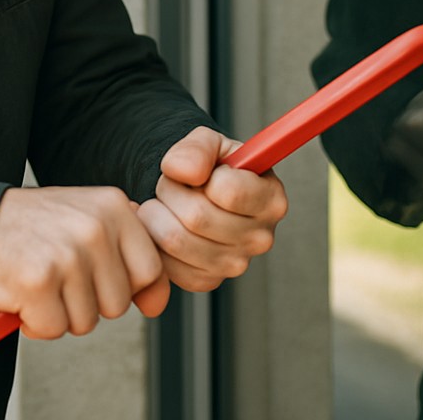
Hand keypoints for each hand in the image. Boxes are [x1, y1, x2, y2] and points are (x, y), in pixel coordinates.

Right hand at [0, 185, 169, 339]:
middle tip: (58, 273)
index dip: (124, 285)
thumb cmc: (35, 228)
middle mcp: (94, 226)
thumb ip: (129, 249)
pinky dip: (35, 322)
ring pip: (87, 320)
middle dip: (88, 300)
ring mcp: (67, 254)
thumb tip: (158, 302)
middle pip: (118, 303)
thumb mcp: (88, 219)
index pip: (150, 270)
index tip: (95, 274)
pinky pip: (54, 329)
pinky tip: (23, 294)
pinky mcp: (38, 281)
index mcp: (114, 205)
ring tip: (41, 279)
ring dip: (60, 312)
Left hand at [136, 127, 287, 292]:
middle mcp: (260, 237)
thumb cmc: (209, 167)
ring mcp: (235, 264)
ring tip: (166, 202)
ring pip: (175, 240)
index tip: (199, 171)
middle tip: (171, 184)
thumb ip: (197, 148)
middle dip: (170, 190)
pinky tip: (161, 222)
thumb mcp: (207, 142)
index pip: (228, 191)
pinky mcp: (207, 280)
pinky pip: (165, 263)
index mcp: (271, 199)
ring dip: (156, 213)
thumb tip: (185, 172)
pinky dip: (152, 239)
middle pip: (197, 217)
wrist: (193, 192)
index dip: (199, 174)